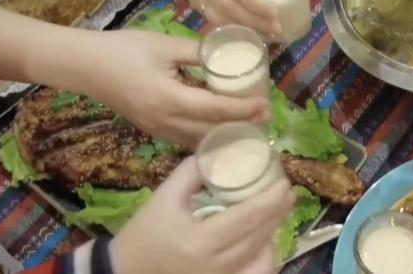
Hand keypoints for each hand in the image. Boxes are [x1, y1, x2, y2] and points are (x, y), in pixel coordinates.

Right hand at [81, 30, 269, 147]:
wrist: (83, 66)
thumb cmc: (124, 49)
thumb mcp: (165, 44)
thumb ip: (199, 52)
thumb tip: (229, 52)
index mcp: (169, 98)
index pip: (215, 108)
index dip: (242, 109)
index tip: (265, 105)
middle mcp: (164, 120)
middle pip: (210, 130)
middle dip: (240, 125)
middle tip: (265, 117)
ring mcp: (156, 129)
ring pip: (198, 140)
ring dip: (224, 135)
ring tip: (249, 125)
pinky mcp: (151, 129)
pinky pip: (184, 139)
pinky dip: (205, 136)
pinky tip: (220, 128)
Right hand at [111, 158, 295, 273]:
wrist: (125, 272)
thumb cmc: (144, 234)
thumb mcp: (164, 197)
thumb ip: (193, 171)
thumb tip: (221, 151)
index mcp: (201, 240)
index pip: (248, 218)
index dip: (271, 200)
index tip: (284, 183)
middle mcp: (216, 264)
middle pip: (260, 237)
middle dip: (278, 212)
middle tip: (287, 191)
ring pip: (263, 260)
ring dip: (274, 234)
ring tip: (276, 213)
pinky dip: (265, 258)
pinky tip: (264, 241)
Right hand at [165, 0, 279, 35]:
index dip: (254, 2)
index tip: (275, 12)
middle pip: (226, 6)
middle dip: (253, 21)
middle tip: (276, 29)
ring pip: (218, 17)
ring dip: (244, 29)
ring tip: (268, 35)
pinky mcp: (191, 1)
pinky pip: (212, 18)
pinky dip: (232, 26)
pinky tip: (249, 30)